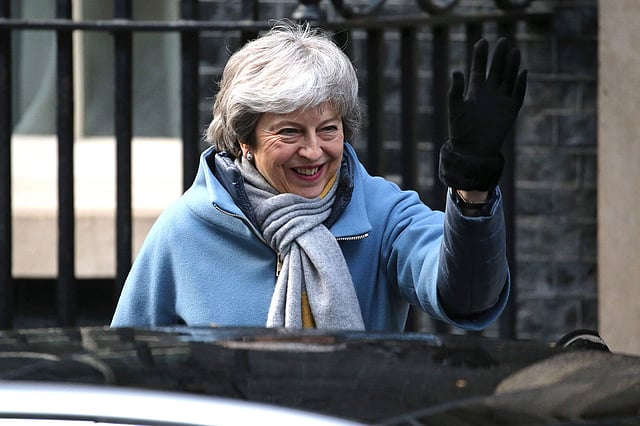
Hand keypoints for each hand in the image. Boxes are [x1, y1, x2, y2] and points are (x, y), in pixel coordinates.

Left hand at [439, 37, 526, 190]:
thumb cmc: (461, 130)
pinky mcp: (511, 110)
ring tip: (514, 51)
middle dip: (499, 56)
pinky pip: (518, 94)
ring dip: (512, 66)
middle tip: (503, 40)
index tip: (482, 42)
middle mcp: (490, 92)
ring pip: (509, 78)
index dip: (480, 55)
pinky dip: (521, 84)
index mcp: (475, 90)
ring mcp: (501, 100)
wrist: (472, 150)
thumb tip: (456, 71)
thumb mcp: (456, 107)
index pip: (479, 68)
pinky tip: (523, 72)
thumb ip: (455, 90)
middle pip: (496, 69)